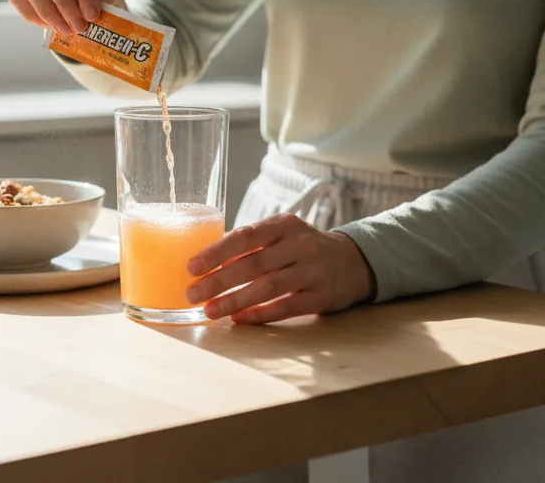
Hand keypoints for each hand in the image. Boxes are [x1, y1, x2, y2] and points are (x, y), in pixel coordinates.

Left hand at [185, 213, 376, 323]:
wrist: (352, 262)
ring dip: (234, 301)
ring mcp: (312, 271)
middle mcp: (299, 245)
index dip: (216, 252)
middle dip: (218, 280)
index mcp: (284, 225)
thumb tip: (205, 263)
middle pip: (253, 264)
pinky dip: (259, 314)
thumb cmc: (302, 248)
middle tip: (192, 294)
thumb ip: (252, 245)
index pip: (245, 235)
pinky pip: (284, 307)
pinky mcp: (320, 297)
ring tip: (210, 310)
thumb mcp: (282, 235)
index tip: (192, 267)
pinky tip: (238, 320)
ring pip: (267, 288)